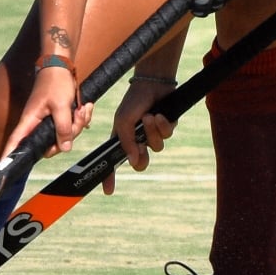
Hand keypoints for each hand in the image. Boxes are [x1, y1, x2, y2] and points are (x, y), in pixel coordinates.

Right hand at [1, 65, 91, 159]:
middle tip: (76, 116)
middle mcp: (36, 125)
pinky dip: (80, 118)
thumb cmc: (56, 82)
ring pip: (64, 136)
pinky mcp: (58, 118)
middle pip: (51, 146)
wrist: (62, 65)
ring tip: (82, 108)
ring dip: (78, 123)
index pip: (15, 143)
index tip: (3, 170)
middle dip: (69, 134)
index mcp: (30, 122)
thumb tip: (65, 148)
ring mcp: (47, 122)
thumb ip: (63, 128)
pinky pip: (70, 127)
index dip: (8, 157)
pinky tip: (84, 107)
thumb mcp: (61, 106)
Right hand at [102, 77, 180, 191]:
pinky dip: (163, 126)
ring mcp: (153, 135)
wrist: (153, 83)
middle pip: (141, 163)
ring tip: (150, 117)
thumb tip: (133, 162)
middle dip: (142, 156)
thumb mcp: (124, 121)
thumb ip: (127, 142)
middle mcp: (137, 140)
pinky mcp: (167, 128)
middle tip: (141, 146)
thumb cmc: (134, 101)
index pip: (114, 162)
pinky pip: (167, 136)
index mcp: (122, 138)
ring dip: (152, 132)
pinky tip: (160, 115)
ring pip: (156, 148)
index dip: (110, 177)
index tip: (108, 191)